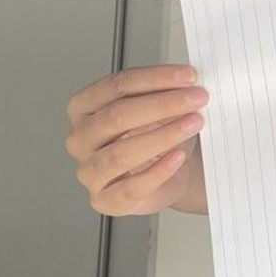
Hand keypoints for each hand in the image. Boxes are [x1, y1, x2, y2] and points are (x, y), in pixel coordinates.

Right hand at [65, 65, 207, 215]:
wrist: (170, 174)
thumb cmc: (157, 138)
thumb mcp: (158, 109)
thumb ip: (164, 92)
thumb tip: (187, 82)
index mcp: (83, 108)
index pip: (116, 86)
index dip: (154, 78)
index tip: (187, 76)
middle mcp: (80, 139)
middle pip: (116, 116)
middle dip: (162, 105)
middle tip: (195, 99)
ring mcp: (88, 171)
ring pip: (121, 153)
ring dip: (163, 136)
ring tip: (192, 124)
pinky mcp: (104, 200)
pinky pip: (131, 188)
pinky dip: (158, 171)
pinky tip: (178, 157)